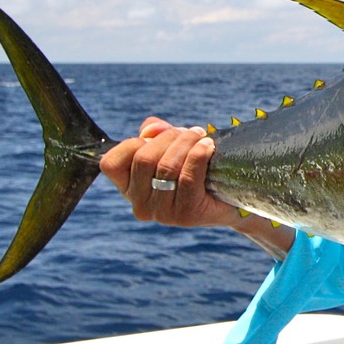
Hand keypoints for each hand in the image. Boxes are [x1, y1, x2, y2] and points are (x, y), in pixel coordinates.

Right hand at [100, 117, 238, 228]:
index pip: (112, 163)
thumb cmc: (196, 168)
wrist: (231, 197)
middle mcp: (140, 205)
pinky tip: (208, 147)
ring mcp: (161, 213)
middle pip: (144, 159)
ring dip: (186, 143)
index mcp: (128, 188)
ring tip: (202, 137)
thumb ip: (154, 134)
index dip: (133, 143)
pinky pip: (188, 177)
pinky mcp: (185, 215)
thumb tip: (150, 129)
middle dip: (169, 138)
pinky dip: (199, 155)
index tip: (158, 136)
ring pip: (167, 167)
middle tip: (190, 132)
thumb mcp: (170, 147)